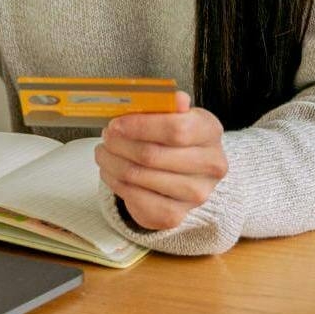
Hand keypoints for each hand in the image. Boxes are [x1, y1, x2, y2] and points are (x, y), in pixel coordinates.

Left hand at [94, 91, 226, 229]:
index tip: (115, 124)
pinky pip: (137, 199)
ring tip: (103, 152)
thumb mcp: (174, 113)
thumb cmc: (175, 136)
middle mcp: (211, 166)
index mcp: (210, 131)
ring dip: (112, 163)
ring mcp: (196, 194)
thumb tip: (175, 98)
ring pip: (140, 177)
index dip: (140, 126)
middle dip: (120, 145)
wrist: (187, 171)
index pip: (176, 130)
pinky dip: (115, 183)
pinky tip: (110, 171)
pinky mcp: (176, 215)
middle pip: (152, 155)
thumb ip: (168, 104)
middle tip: (106, 137)